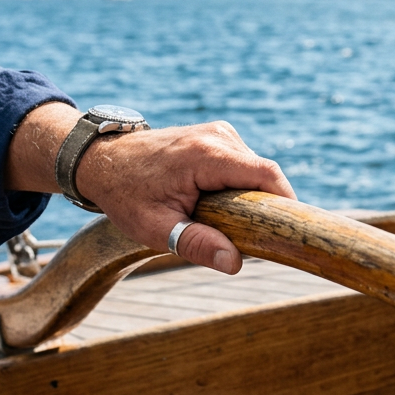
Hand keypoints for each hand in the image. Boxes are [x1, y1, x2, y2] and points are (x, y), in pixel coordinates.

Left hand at [76, 122, 295, 273]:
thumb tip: (236, 263)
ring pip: (255, 169)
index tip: (293, 231)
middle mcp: (219, 135)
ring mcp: (219, 131)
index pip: (267, 174)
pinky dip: (240, 185)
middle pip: (264, 173)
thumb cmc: (126, 194)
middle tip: (255, 239)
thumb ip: (196, 244)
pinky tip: (221, 204)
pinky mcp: (217, 135)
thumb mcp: (156, 228)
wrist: (101, 160)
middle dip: (266, 206)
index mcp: (207, 155)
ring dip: (252, 197)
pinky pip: (243, 163)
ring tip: (229, 222)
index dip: (287, 202)